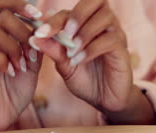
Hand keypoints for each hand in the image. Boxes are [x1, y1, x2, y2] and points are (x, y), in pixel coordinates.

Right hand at [0, 0, 43, 132]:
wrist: (1, 118)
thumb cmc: (14, 92)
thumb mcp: (32, 66)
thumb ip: (37, 47)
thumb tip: (48, 27)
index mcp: (0, 38)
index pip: (2, 7)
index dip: (19, 4)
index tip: (39, 14)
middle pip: (1, 16)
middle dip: (23, 30)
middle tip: (33, 51)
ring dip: (16, 49)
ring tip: (23, 67)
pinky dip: (5, 61)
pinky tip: (13, 73)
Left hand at [29, 0, 155, 124]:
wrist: (104, 99)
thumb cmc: (85, 80)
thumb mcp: (64, 66)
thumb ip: (52, 50)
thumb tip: (34, 38)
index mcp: (85, 24)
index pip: (70, 11)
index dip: (54, 20)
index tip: (39, 34)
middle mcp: (102, 24)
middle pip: (95, 1)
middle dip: (76, 15)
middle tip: (64, 35)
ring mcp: (115, 34)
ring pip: (105, 17)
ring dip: (85, 32)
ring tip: (72, 50)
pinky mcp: (122, 48)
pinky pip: (110, 39)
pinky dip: (91, 49)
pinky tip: (79, 60)